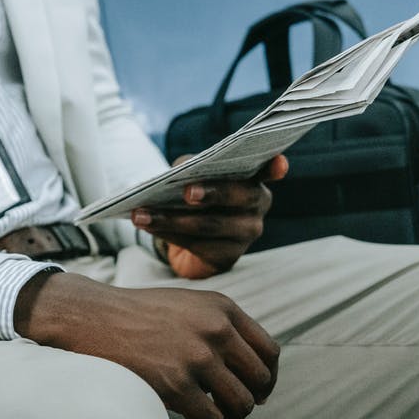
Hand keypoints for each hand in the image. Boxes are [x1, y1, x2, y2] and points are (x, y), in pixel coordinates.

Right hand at [14, 272, 279, 418]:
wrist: (92, 317)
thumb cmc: (138, 315)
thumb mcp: (189, 305)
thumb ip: (221, 327)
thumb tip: (253, 372)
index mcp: (222, 308)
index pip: (269, 352)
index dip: (267, 378)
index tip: (255, 391)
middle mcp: (216, 329)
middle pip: (260, 380)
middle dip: (250, 401)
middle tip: (230, 410)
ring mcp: (197, 356)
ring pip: (242, 404)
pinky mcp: (176, 383)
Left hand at [133, 155, 288, 279]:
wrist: (188, 233)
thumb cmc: (194, 193)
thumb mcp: (192, 174)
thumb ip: (192, 166)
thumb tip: (181, 170)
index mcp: (254, 179)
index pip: (268, 171)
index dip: (274, 168)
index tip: (278, 162)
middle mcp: (258, 205)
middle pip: (237, 198)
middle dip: (211, 193)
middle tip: (187, 192)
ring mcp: (246, 233)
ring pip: (210, 225)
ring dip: (171, 218)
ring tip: (141, 213)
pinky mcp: (228, 256)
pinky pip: (196, 244)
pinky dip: (167, 233)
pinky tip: (147, 225)